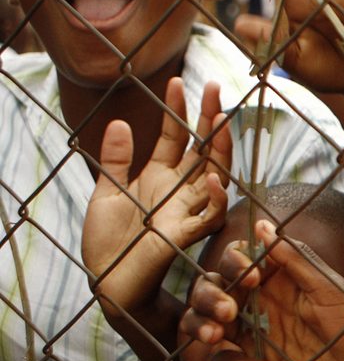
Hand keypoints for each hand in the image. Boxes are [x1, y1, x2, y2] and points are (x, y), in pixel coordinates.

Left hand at [83, 78, 230, 314]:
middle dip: (210, 119)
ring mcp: (186, 210)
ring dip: (220, 149)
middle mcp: (179, 190)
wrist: (106, 279)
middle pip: (203, 148)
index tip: (176, 81)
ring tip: (221, 121)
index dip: (177, 110)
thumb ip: (115, 160)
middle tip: (215, 88)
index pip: (175, 137)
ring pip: (216, 174)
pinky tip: (214, 176)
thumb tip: (120, 123)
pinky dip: (216, 196)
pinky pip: (210, 215)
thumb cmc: (107, 240)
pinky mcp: (187, 234)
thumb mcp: (105, 192)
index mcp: (159, 177)